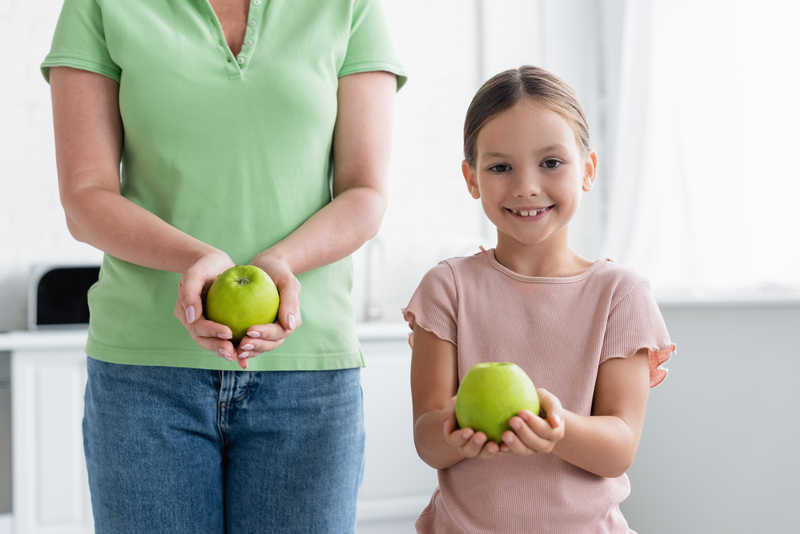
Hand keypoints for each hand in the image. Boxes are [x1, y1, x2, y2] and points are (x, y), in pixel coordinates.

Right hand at [173, 250, 245, 366]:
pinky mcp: (218, 323)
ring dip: (225, 351)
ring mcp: (206, 324)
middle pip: (204, 340)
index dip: (212, 332)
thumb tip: (190, 317)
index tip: (229, 332)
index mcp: (185, 312)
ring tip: (239, 357)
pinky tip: (245, 355)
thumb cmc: (204, 265)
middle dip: (218, 348)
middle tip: (234, 353)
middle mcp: (193, 321)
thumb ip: (189, 292)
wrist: (214, 263)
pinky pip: (225, 338)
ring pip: (213, 343)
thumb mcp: (195, 273)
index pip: (197, 327)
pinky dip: (234, 346)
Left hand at [233, 251, 301, 365]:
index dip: (265, 334)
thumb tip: (289, 325)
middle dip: (256, 347)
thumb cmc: (278, 272)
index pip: (279, 332)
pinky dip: (239, 349)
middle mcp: (280, 329)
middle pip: (270, 344)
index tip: (249, 330)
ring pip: (259, 347)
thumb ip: (290, 302)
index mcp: (290, 321)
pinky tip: (229, 351)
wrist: (266, 267)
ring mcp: (267, 332)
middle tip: (241, 344)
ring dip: (248, 352)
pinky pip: (248, 341)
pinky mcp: (255, 330)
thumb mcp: (287, 282)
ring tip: (235, 351)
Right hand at [441, 396, 501, 459]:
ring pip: (483, 454)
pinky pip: (498, 451)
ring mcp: (480, 449)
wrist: (476, 406)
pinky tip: (507, 445)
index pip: (455, 439)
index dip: (460, 437)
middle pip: (469, 451)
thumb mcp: (452, 404)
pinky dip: (502, 449)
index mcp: (455, 438)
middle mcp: (466, 446)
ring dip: (488, 452)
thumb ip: (448, 413)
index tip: (468, 431)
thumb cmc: (462, 403)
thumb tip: (447, 425)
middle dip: (474, 446)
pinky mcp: (493, 448)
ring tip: (495, 445)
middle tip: (481, 437)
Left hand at [499, 388, 564, 455]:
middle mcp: (546, 444)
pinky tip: (497, 446)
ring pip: (524, 450)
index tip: (521, 412)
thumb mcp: (549, 400)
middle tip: (512, 421)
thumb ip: (554, 408)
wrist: (535, 415)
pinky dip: (505, 451)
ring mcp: (533, 450)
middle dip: (523, 432)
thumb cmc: (541, 403)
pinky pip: (512, 453)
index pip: (545, 429)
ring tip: (504, 435)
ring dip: (514, 444)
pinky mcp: (519, 452)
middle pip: (535, 442)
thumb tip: (555, 422)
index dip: (534, 422)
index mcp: (555, 432)